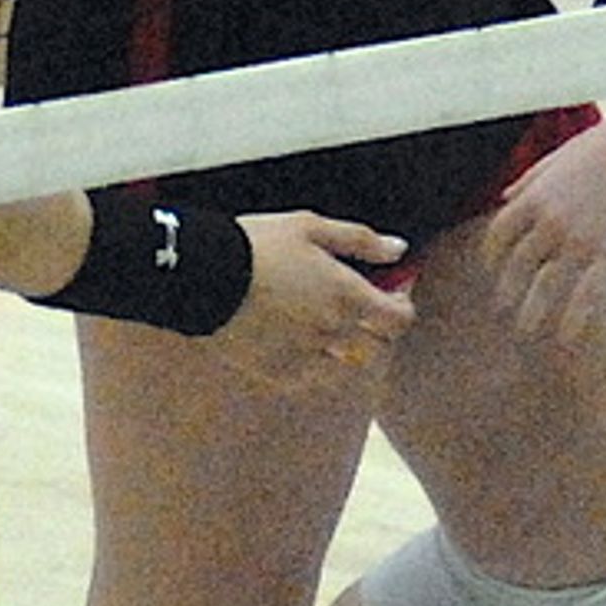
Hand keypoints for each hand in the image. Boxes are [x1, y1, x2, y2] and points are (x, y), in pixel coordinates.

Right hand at [220, 212, 415, 388]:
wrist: (203, 276)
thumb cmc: (257, 245)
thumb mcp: (312, 228)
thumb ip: (361, 241)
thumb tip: (398, 249)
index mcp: (347, 296)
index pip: (399, 319)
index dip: (401, 305)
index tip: (392, 291)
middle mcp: (333, 333)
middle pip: (377, 345)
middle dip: (376, 325)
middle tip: (360, 305)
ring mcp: (306, 358)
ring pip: (347, 365)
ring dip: (348, 347)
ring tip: (327, 322)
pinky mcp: (278, 373)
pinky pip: (311, 378)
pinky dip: (316, 364)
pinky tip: (301, 341)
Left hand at [480, 100, 605, 340]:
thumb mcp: (560, 155)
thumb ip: (530, 179)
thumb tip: (505, 196)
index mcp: (535, 196)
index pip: (499, 235)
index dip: (492, 257)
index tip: (493, 270)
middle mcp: (551, 221)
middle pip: (517, 265)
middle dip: (507, 290)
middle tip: (504, 308)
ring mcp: (580, 239)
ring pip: (546, 286)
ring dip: (532, 312)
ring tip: (526, 330)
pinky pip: (586, 293)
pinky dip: (574, 318)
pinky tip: (567, 336)